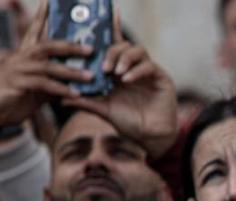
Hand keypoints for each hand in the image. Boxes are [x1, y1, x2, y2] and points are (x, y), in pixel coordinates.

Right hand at [0, 1, 92, 124]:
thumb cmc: (17, 98)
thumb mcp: (39, 88)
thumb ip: (56, 81)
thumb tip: (79, 79)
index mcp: (26, 54)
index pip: (36, 31)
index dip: (43, 16)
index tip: (51, 2)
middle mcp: (21, 58)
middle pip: (46, 45)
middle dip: (70, 46)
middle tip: (91, 49)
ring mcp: (18, 70)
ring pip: (47, 66)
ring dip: (71, 71)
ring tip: (90, 76)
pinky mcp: (17, 84)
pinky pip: (42, 84)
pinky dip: (61, 89)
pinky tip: (75, 94)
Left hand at [60, 3, 177, 157]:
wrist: (150, 138)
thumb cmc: (129, 124)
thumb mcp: (103, 110)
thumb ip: (86, 101)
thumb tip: (61, 98)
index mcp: (119, 71)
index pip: (113, 46)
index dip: (110, 29)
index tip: (106, 14)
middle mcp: (133, 68)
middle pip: (123, 45)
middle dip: (111, 52)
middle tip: (103, 68)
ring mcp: (148, 72)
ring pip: (137, 51)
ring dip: (123, 58)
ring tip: (115, 73)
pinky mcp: (161, 78)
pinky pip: (149, 66)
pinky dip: (136, 70)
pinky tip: (126, 80)